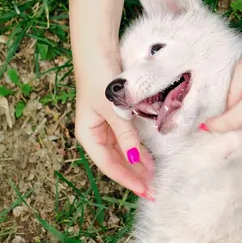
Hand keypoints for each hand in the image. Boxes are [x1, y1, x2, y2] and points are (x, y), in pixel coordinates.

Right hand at [73, 53, 154, 197]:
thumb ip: (126, 135)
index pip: (108, 165)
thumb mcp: (114, 110)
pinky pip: (126, 140)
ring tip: (153, 177)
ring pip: (121, 153)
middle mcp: (95, 134)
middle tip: (154, 190)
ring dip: (136, 165)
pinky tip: (148, 158)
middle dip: (133, 176)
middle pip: (115, 162)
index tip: (144, 191)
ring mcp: (104, 126)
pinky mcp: (114, 117)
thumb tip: (135, 161)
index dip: (127, 179)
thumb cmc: (100, 79)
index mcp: (88, 136)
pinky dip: (137, 150)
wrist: (97, 51)